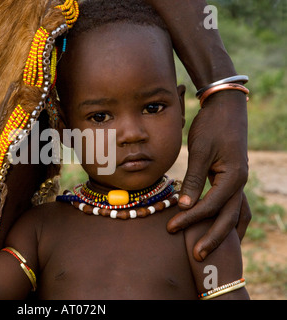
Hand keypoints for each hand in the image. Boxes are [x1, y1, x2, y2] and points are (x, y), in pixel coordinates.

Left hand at [167, 90, 251, 260]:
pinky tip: (220, 229)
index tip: (172, 227)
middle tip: (196, 255)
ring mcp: (239, 182)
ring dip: (225, 233)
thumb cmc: (211, 127)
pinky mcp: (232, 179)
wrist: (226, 108)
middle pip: (228, 218)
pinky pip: (233, 205)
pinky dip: (227, 220)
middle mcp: (240, 183)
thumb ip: (193, 179)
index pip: (211, 206)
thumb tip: (184, 206)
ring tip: (214, 250)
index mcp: (233, 177)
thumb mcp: (200, 151)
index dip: (191, 218)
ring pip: (236, 215)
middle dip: (212, 237)